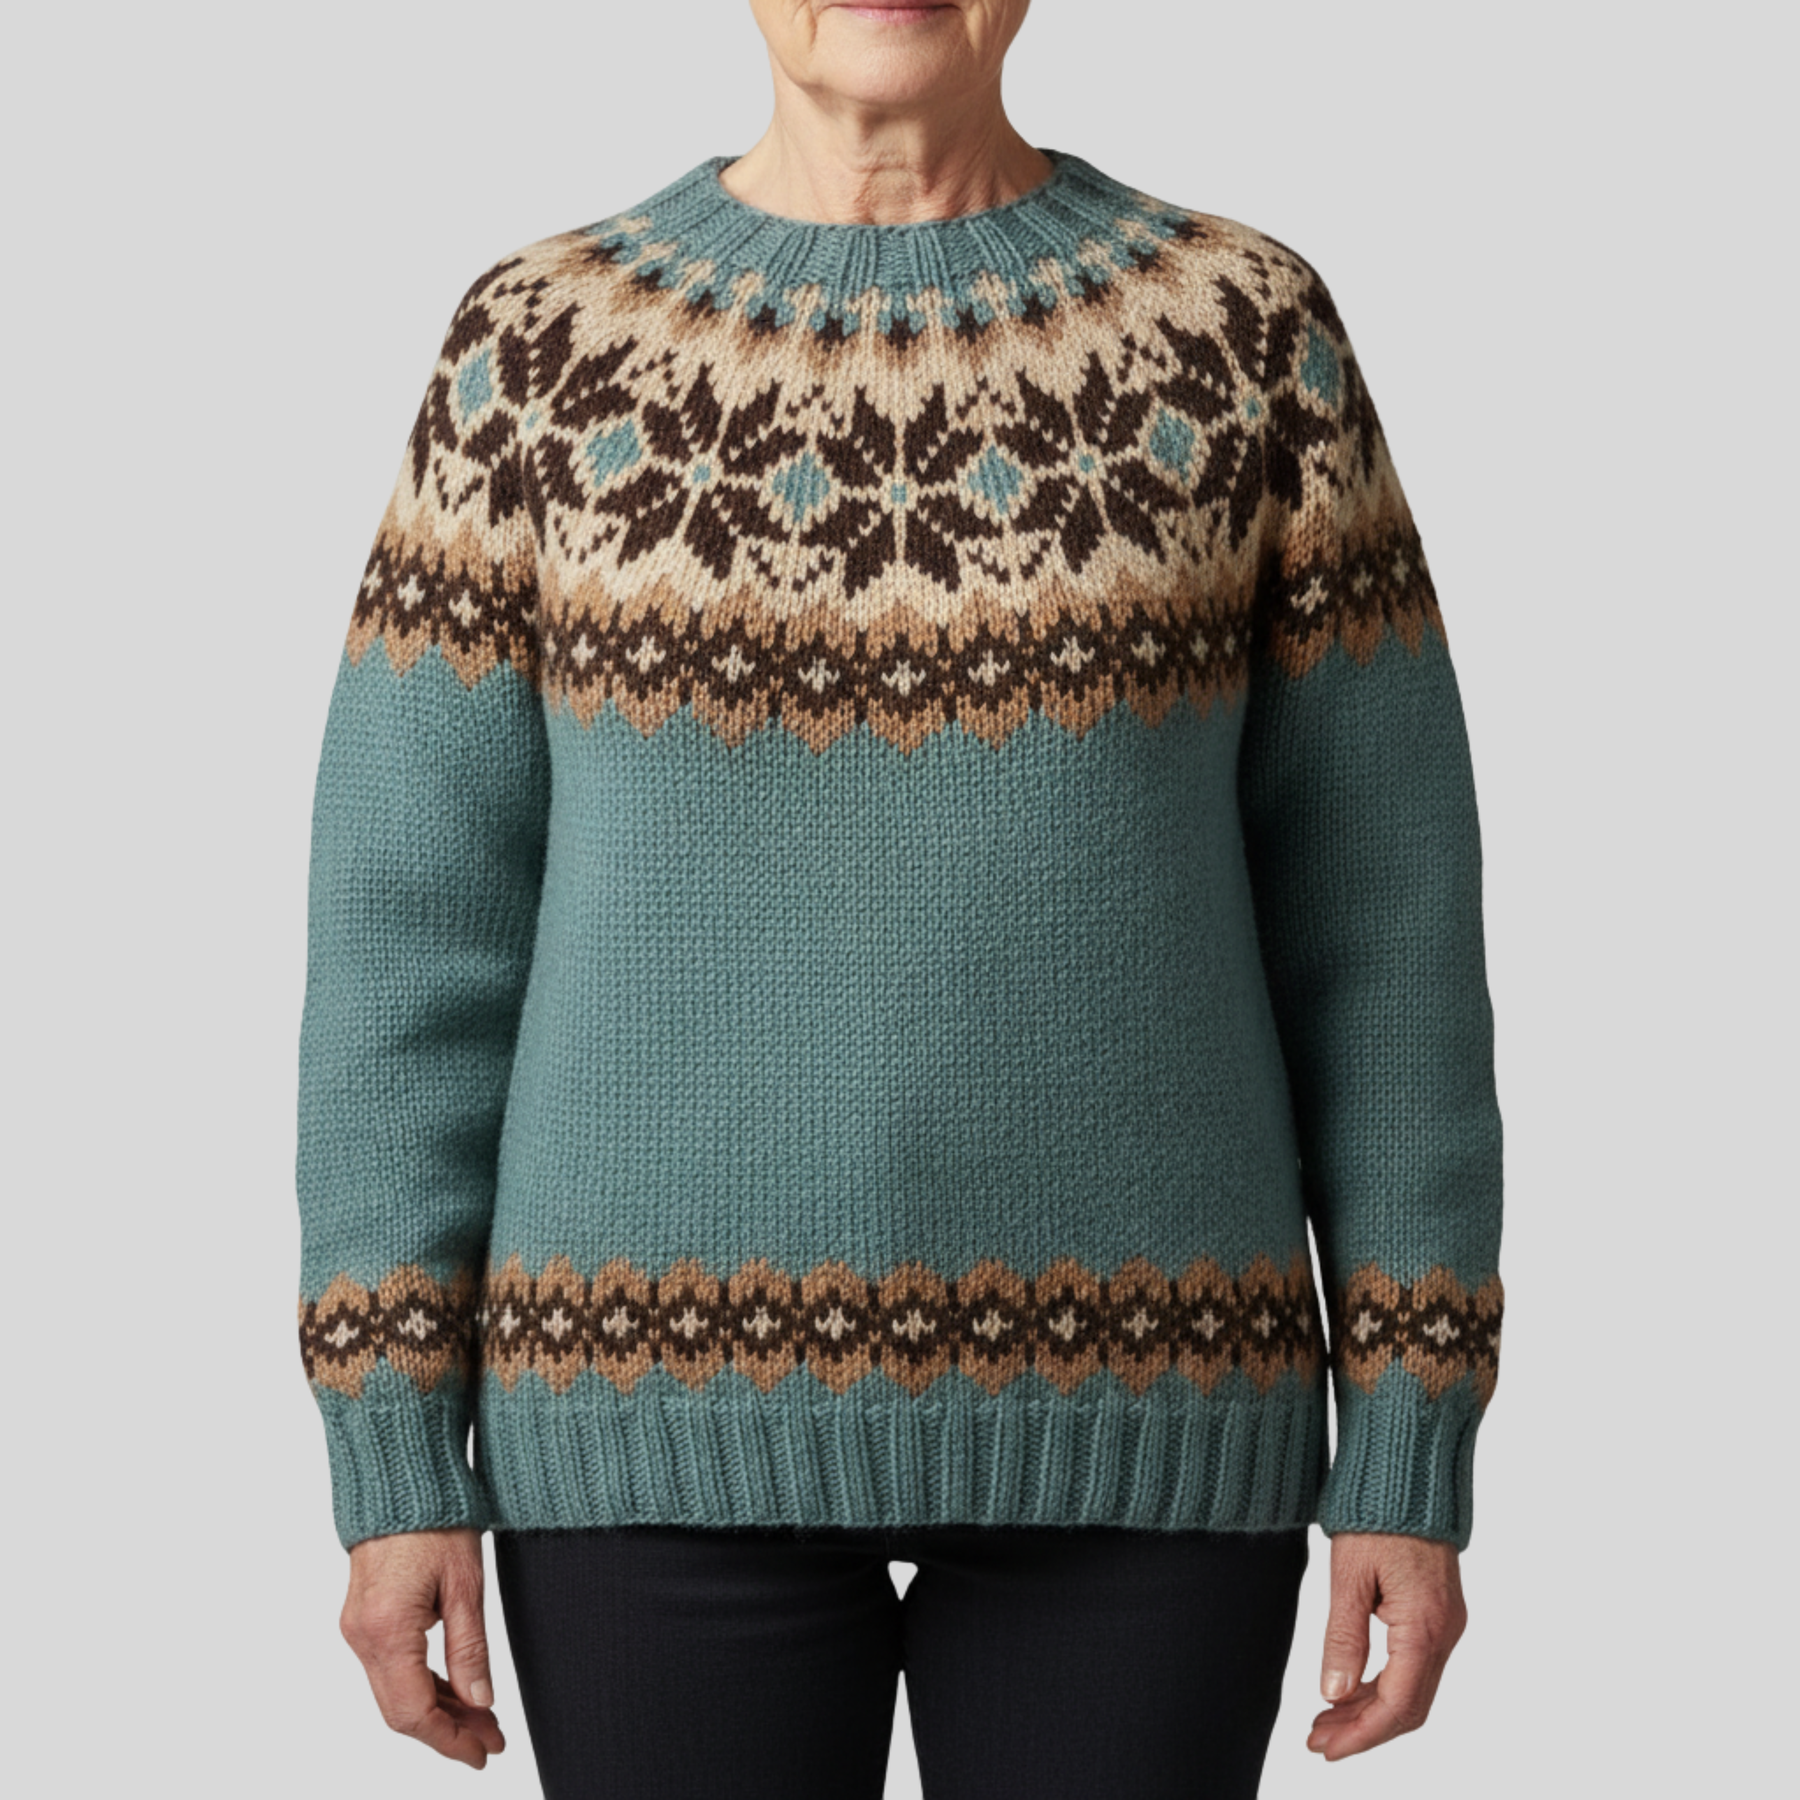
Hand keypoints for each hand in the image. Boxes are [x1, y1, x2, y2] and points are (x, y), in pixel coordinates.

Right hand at [339, 1526, 505, 1769]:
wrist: (399, 1472)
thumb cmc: (437, 1517)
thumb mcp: (465, 1582)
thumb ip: (470, 1648)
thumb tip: (481, 1702)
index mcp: (387, 1630)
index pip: (414, 1712)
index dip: (450, 1741)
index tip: (484, 1754)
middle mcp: (362, 1635)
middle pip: (400, 1710)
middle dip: (447, 1731)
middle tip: (492, 1740)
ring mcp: (358, 1627)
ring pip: (395, 1691)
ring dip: (437, 1710)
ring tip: (484, 1719)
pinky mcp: (364, 1616)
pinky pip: (390, 1667)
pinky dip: (422, 1684)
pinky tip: (456, 1689)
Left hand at [1306, 1531, 1466, 1758]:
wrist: (1410, 1470)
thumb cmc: (1376, 1514)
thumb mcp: (1348, 1574)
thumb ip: (1344, 1637)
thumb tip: (1333, 1694)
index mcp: (1424, 1626)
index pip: (1397, 1705)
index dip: (1360, 1735)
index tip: (1325, 1749)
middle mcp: (1445, 1632)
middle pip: (1409, 1707)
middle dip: (1364, 1731)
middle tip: (1317, 1742)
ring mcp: (1447, 1624)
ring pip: (1414, 1689)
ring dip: (1372, 1711)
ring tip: (1325, 1722)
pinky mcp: (1439, 1613)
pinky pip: (1416, 1666)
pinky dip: (1384, 1685)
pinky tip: (1352, 1689)